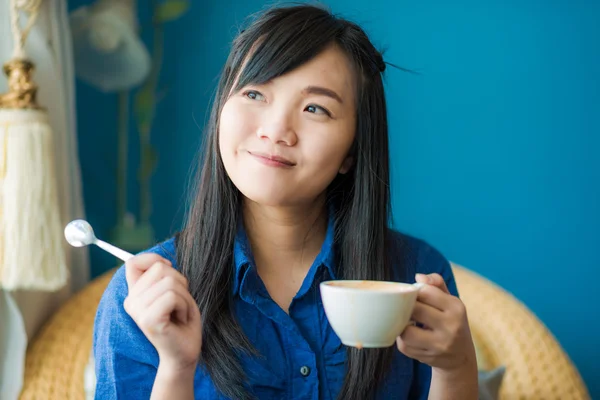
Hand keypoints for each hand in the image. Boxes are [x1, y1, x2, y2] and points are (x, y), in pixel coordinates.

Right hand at [123, 253, 201, 372]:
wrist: (184, 352)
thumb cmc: (181, 320)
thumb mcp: (173, 291)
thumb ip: (163, 276)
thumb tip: (163, 261)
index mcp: (134, 293)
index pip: (133, 262)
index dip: (153, 259)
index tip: (169, 271)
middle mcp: (131, 301)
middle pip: (160, 268)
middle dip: (180, 283)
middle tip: (178, 305)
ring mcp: (137, 310)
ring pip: (170, 282)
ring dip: (184, 297)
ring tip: (179, 313)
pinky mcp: (148, 319)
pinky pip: (173, 296)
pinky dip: (184, 306)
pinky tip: (179, 320)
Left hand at [396, 273, 475, 372]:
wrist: (461, 356)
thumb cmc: (450, 320)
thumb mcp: (449, 301)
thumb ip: (436, 283)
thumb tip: (418, 277)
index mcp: (456, 308)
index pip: (425, 292)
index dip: (415, 292)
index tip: (415, 296)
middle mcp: (451, 327)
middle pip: (415, 310)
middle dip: (406, 307)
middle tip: (407, 308)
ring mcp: (440, 345)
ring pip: (406, 332)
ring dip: (402, 325)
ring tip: (407, 322)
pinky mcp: (429, 358)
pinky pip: (404, 346)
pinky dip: (402, 339)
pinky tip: (410, 335)